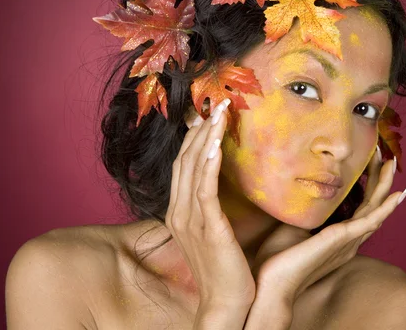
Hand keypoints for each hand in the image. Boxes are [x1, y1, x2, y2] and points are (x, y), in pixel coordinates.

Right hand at [166, 98, 255, 307]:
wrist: (225, 302)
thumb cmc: (224, 267)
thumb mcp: (212, 231)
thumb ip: (211, 207)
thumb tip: (221, 184)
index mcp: (180, 210)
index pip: (185, 164)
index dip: (196, 137)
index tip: (209, 114)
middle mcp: (180, 210)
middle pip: (186, 159)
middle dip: (200, 129)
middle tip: (216, 103)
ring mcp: (191, 218)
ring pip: (195, 168)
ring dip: (207, 137)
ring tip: (218, 112)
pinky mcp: (207, 227)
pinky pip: (206, 189)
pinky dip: (210, 164)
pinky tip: (217, 144)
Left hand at [252, 146, 405, 304]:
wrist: (271, 284)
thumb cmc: (278, 259)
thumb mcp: (292, 226)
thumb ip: (305, 212)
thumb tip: (304, 193)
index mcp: (338, 238)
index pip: (359, 207)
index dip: (368, 186)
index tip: (369, 163)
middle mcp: (348, 240)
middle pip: (372, 205)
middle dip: (380, 179)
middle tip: (386, 156)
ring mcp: (348, 241)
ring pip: (375, 208)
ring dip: (385, 185)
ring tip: (392, 163)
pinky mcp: (344, 240)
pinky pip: (371, 220)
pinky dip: (386, 207)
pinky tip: (397, 194)